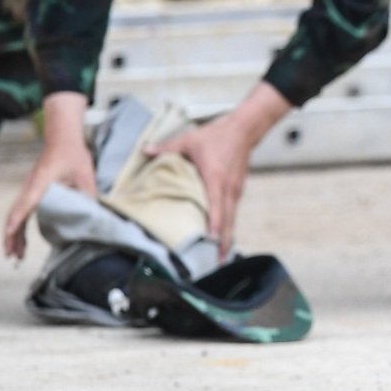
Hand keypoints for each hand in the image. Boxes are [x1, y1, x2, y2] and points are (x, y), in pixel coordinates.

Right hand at [5, 93, 98, 261]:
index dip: (17, 221)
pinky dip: (18, 225)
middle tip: (12, 255)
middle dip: (11, 236)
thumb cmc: (73, 155)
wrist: (62, 138)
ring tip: (16, 254)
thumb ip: (87, 196)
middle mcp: (30, 186)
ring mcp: (29, 189)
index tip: (10, 235)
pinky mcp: (31, 191)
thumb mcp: (86, 176)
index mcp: (41, 183)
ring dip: (14, 234)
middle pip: (15, 214)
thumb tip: (93, 219)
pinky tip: (22, 237)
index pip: (26, 204)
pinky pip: (21, 211)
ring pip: (15, 214)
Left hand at [150, 81, 291, 256]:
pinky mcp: (237, 191)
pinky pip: (232, 213)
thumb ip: (168, 148)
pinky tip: (223, 237)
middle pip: (228, 221)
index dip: (215, 225)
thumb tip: (146, 151)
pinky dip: (228, 226)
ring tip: (220, 256)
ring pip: (232, 219)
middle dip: (224, 242)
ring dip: (227, 237)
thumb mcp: (190, 140)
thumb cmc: (219, 135)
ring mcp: (235, 191)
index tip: (213, 242)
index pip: (217, 207)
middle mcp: (228, 189)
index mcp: (216, 179)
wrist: (244, 130)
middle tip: (217, 261)